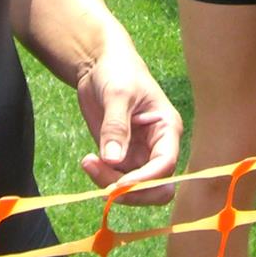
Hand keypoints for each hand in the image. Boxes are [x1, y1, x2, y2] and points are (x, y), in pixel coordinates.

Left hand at [75, 44, 181, 203]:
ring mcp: (140, 154)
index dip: (145, 180)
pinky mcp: (121, 156)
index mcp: (167, 128)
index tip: (118, 183)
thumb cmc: (118, 71)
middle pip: (156, 187)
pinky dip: (101, 177)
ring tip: (88, 162)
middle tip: (104, 184)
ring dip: (110, 184)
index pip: (165, 165)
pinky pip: (115, 180)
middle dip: (132, 191)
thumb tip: (113, 159)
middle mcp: (158, 146)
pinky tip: (88, 161)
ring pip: (134, 188)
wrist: (100, 65)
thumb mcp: (118, 94)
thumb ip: (116, 127)